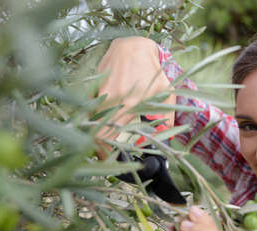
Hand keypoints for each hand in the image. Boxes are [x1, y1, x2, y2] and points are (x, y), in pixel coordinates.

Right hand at [95, 37, 175, 157]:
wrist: (133, 45)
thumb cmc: (153, 70)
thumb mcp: (166, 93)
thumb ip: (167, 119)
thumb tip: (167, 140)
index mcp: (129, 103)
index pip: (106, 135)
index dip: (104, 152)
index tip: (109, 159)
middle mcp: (111, 99)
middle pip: (95, 131)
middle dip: (99, 146)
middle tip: (107, 153)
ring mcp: (100, 92)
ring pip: (91, 121)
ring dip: (96, 132)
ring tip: (105, 139)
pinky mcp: (94, 86)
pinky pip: (90, 108)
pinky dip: (93, 117)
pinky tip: (102, 120)